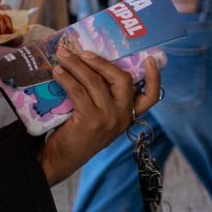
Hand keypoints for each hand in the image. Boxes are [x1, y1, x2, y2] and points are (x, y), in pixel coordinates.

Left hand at [38, 47, 161, 184]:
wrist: (60, 159)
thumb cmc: (78, 133)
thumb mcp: (100, 116)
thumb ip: (104, 96)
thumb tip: (91, 62)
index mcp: (128, 115)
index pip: (151, 97)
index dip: (154, 78)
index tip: (151, 60)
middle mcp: (122, 117)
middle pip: (122, 79)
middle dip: (102, 62)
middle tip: (83, 52)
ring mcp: (108, 119)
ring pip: (95, 81)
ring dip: (77, 65)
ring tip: (63, 56)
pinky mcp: (91, 120)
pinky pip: (78, 90)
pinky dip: (66, 78)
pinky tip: (57, 72)